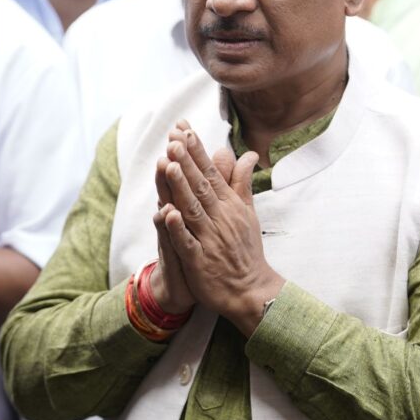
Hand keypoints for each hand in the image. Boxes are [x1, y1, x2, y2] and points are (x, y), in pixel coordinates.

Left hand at [160, 121, 283, 335]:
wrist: (251, 290)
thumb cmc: (245, 249)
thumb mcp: (247, 212)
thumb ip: (241, 182)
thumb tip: (248, 153)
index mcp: (229, 205)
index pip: (211, 172)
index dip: (197, 151)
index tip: (184, 129)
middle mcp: (220, 218)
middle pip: (200, 185)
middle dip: (186, 161)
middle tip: (173, 137)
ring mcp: (210, 239)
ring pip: (193, 209)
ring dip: (180, 186)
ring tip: (168, 163)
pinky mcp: (200, 261)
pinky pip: (187, 242)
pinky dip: (177, 228)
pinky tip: (167, 212)